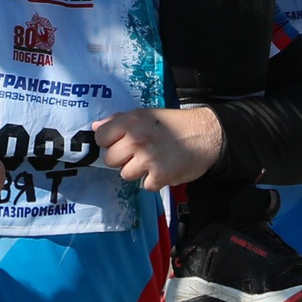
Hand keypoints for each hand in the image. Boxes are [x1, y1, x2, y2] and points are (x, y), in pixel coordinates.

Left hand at [94, 105, 223, 190]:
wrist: (206, 134)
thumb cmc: (174, 125)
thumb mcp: (146, 115)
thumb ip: (119, 121)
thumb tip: (95, 127)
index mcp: (131, 121)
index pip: (101, 138)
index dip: (110, 142)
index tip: (121, 143)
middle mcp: (136, 139)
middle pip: (110, 160)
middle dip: (123, 159)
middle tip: (140, 153)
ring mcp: (147, 159)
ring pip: (126, 175)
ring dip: (139, 171)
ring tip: (154, 160)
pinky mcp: (160, 176)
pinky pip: (145, 185)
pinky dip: (155, 181)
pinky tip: (165, 169)